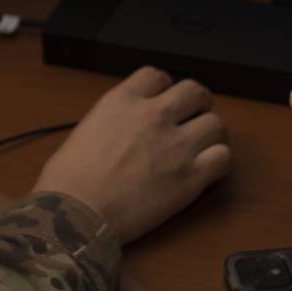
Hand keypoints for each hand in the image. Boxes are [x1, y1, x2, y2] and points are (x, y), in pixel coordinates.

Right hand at [31, 67, 231, 245]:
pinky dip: (218, 163)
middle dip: (197, 104)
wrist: (74, 214)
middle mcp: (152, 116)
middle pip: (195, 91)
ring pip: (216, 123)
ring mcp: (175, 145)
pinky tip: (206, 171)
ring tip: (203, 147)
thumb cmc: (68, 182)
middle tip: (193, 119)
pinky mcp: (190, 177)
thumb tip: (123, 131)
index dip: (164, 88)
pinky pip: (223, 158)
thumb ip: (113, 122)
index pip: (157, 76)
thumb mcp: (85, 131)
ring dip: (211, 134)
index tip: (163, 101)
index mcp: (122, 102)